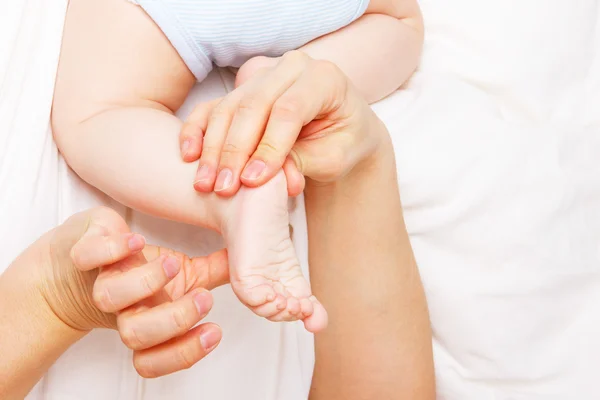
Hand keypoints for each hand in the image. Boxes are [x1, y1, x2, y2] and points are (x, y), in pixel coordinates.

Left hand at [38, 207, 228, 376]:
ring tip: (172, 264)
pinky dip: (114, 248)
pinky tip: (135, 239)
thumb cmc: (130, 266)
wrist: (68, 259)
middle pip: (136, 335)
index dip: (183, 352)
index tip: (213, 332)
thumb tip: (253, 270)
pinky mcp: (82, 250)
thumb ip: (214, 273)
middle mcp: (120, 307)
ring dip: (147, 281)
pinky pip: (88, 255)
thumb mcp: (180, 272)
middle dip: (175, 319)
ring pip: (111, 298)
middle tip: (203, 297)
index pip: (153, 358)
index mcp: (144, 320)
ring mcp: (99, 280)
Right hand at [179, 51, 384, 196]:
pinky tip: (190, 155)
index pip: (288, 111)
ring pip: (229, 107)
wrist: (342, 129)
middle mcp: (291, 68)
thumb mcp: (335, 157)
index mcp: (324, 78)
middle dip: (235, 151)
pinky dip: (198, 130)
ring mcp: (264, 74)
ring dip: (214, 148)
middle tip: (224, 188)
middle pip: (253, 106)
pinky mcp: (243, 88)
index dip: (268, 147)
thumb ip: (301, 162)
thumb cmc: (343, 142)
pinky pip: (213, 106)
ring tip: (206, 183)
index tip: (252, 182)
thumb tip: (259, 177)